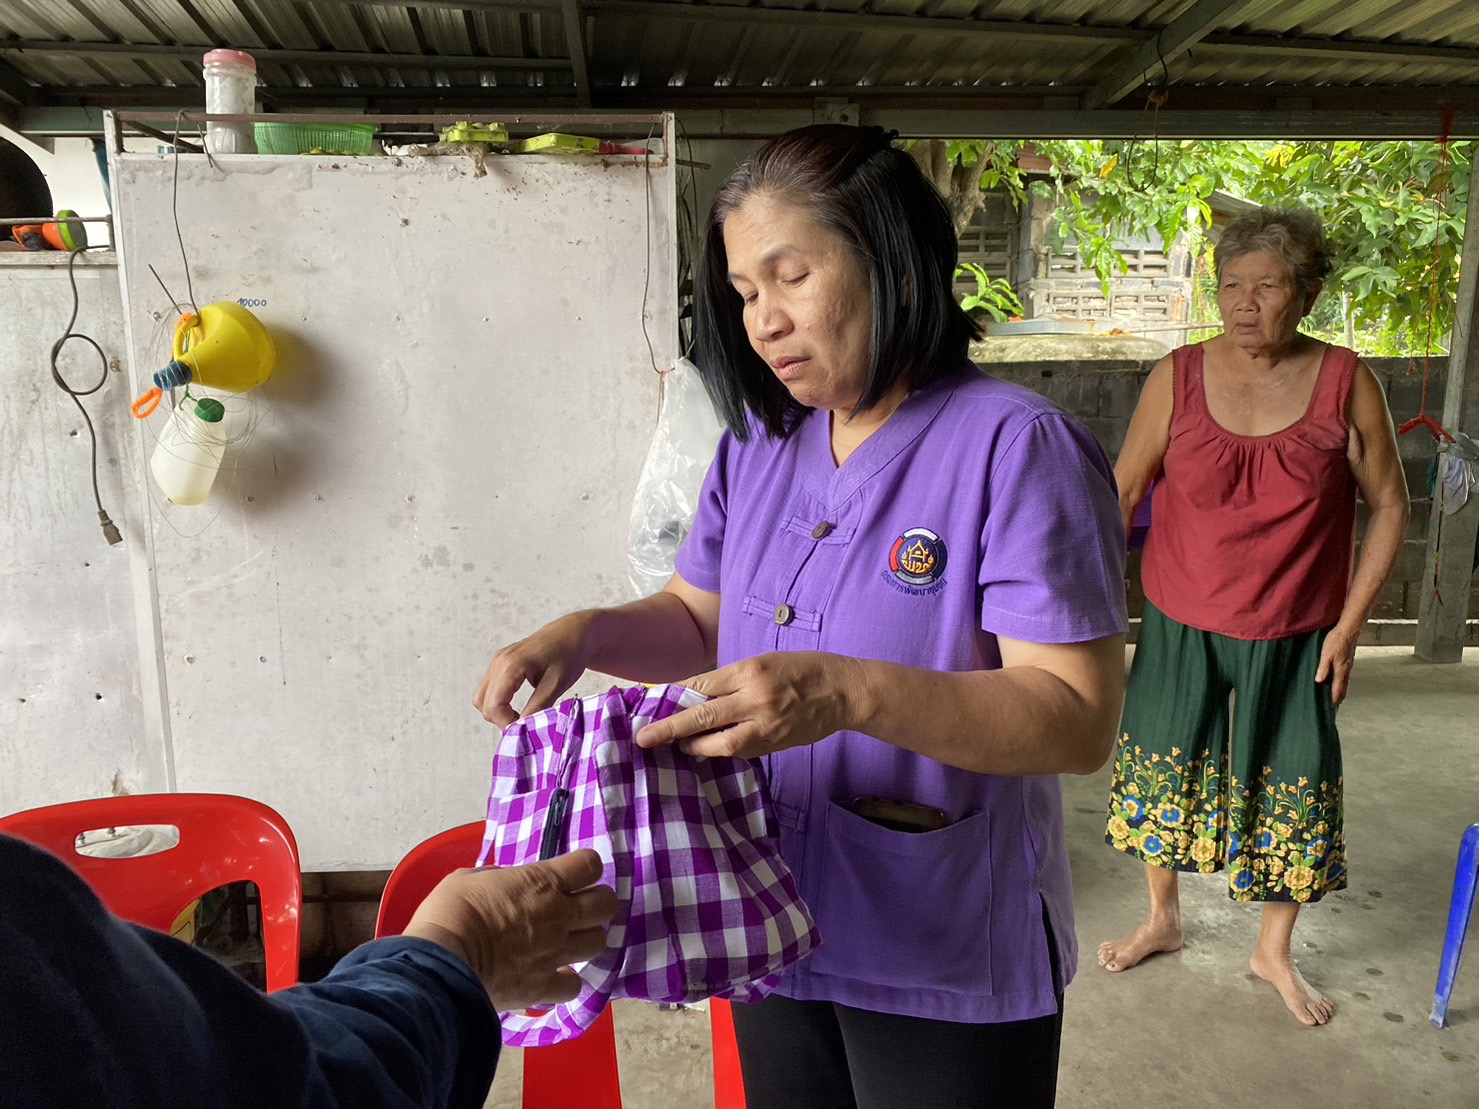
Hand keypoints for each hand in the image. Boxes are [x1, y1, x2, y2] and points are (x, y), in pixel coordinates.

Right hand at [403, 850, 616, 1011]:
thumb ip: (501, 878)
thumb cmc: (451, 912)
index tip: (574, 873)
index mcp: (543, 882)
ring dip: (586, 939)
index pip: (590, 865)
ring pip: (598, 943)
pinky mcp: (544, 987)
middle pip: (606, 904)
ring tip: (568, 941)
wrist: (440, 964)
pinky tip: (553, 975)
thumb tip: (510, 885)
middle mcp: (559, 916)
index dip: (585, 867)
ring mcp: (555, 953)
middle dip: (597, 903)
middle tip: (579, 907)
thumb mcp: (471, 877)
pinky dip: (567, 980)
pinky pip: (574, 986)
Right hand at [474, 614, 592, 727]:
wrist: (574, 632)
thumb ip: (537, 708)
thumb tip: (522, 729)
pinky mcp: (501, 663)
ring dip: (497, 711)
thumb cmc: (569, 654)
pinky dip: (498, 701)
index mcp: (511, 665)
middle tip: (525, 723)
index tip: (525, 729)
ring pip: (482, 697)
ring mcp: (498, 661)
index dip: (506, 723)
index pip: (494, 705)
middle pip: (483, 703)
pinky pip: (489, 688)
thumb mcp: (556, 685)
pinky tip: (517, 706)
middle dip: (500, 718)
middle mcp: (499, 661)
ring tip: (521, 715)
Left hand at [635, 651, 858, 757]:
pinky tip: (707, 749)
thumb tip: (698, 696)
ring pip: (719, 744)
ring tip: (678, 746)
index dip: (675, 697)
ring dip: (694, 746)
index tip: (654, 703)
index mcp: (750, 672)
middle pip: (702, 718)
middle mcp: (755, 699)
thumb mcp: (765, 661)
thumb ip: (733, 679)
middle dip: (669, 729)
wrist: (843, 691)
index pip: (702, 687)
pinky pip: (739, 751)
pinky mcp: (774, 744)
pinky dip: (720, 751)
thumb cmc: (803, 669)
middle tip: (644, 739)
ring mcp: (765, 726)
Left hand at [1315, 624, 1359, 703]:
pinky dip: (1341, 682)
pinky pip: (1345, 676)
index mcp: (1341, 670)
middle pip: (1344, 689)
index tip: (1331, 708)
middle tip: (1333, 706)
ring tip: (1335, 696)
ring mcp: (1348, 666)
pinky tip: (1337, 681)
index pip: (1338, 689)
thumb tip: (1319, 681)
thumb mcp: (1326, 654)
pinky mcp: (1347, 661)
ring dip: (1340, 690)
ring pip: (1345, 683)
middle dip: (1339, 698)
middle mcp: (1346, 670)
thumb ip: (1323, 668)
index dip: (1334, 699)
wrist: (1349, 630)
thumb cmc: (1336, 641)